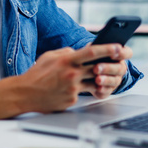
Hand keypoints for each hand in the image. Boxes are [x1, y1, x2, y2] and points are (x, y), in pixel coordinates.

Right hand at [0, 44, 130, 131]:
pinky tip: (79, 89)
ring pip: (95, 83)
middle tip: (122, 62)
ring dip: (100, 80)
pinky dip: (84, 91)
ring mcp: (72, 88)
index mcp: (66, 60)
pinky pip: (84, 94)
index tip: (119, 47)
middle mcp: (71, 73)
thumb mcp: (50, 57)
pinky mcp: (72, 99)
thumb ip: (66, 52)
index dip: (107, 49)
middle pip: (98, 68)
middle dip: (111, 65)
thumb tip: (79, 51)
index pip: (91, 52)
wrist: (24, 94)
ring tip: (103, 77)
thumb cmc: (36, 74)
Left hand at [83, 44, 131, 98]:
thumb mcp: (93, 49)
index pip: (127, 53)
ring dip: (106, 80)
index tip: (113, 54)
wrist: (85, 71)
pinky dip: (103, 89)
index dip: (122, 54)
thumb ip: (97, 47)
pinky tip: (97, 87)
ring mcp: (115, 80)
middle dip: (108, 68)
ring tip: (97, 79)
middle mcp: (120, 68)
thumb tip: (95, 46)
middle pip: (120, 68)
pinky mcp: (108, 90)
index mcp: (119, 55)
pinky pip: (107, 91)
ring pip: (114, 81)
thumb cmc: (92, 57)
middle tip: (97, 68)